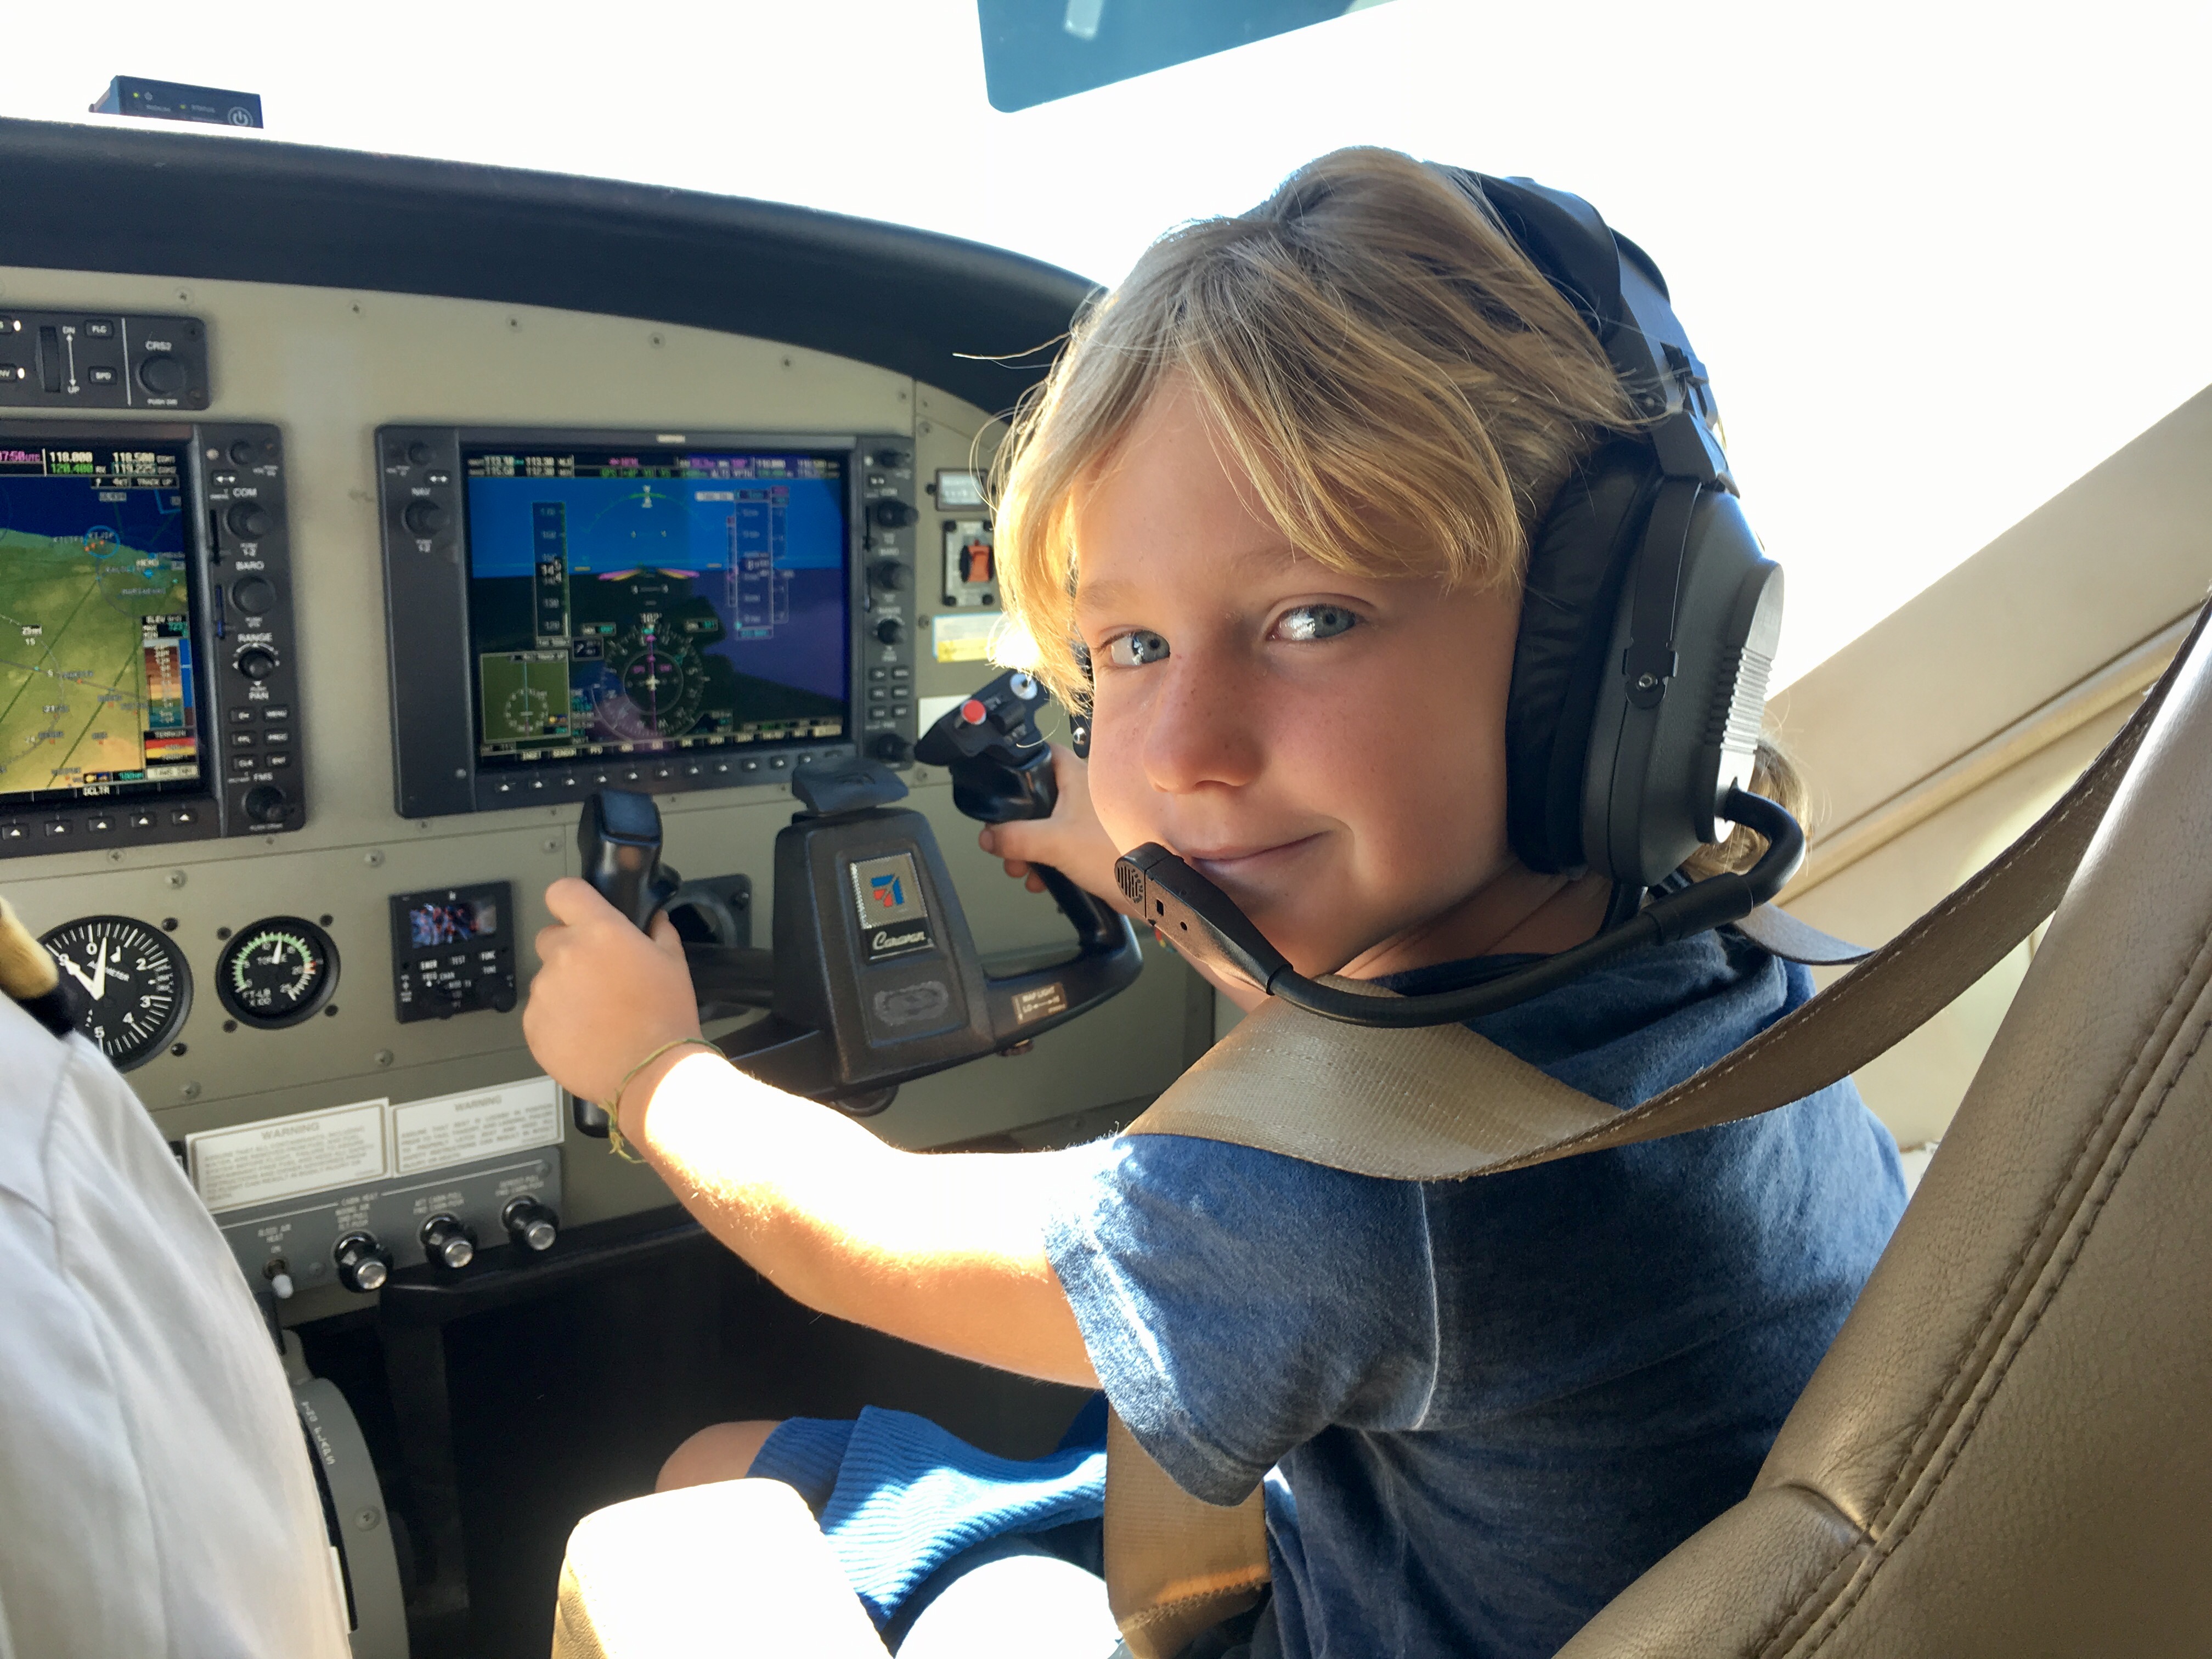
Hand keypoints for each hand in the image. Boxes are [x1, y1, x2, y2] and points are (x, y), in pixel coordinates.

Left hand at [524, 878, 702, 1112]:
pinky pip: (539, 1014)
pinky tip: (586, 1035)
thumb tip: (653, 920)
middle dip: (569, 952)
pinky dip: (556, 1022)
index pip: (563, 892)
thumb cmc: (665, 1018)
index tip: (576, 913)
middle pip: (550, 938)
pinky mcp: (533, 1025)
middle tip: (598, 977)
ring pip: (546, 980)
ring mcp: (544, 991)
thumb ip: (658, 932)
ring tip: (597, 1016)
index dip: (569, 901)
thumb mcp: (674, 964)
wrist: (650, 1072)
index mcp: (599, 931)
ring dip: (565, 991)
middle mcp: (565, 955)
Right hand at [978, 744, 1131, 911]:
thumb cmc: (1117, 852)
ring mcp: (1092, 820)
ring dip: (1031, 849)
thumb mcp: (1054, 843)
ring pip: (1050, 827)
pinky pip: (1064, 848)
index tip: (1003, 780)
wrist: (1150, 888)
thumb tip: (989, 836)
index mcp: (1077, 777)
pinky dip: (1049, 863)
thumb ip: (1015, 838)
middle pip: (1039, 799)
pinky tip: (1043, 880)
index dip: (1020, 763)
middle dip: (1018, 826)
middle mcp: (1086, 794)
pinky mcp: (1096, 845)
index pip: (1043, 753)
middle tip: (1006, 844)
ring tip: (1022, 869)